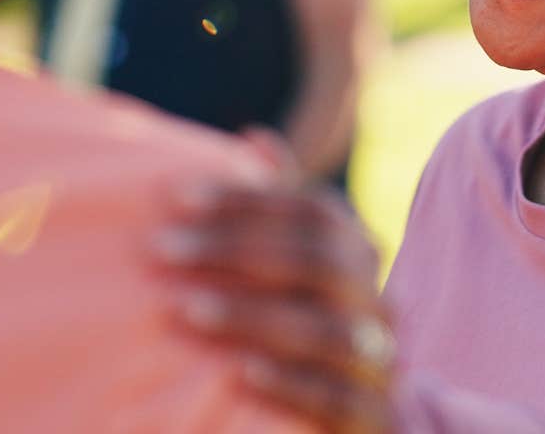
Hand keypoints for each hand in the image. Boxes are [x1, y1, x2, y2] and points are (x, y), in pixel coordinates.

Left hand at [153, 130, 396, 432]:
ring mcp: (381, 360)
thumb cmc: (305, 325)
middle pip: (320, 261)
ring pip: (328, 330)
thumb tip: (256, 138)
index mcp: (358, 253)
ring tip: (188, 310)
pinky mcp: (375, 418)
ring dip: (253, 316)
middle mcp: (378, 298)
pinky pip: (338, 398)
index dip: (244, 199)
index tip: (173, 197)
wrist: (354, 416)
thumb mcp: (294, 266)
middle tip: (163, 249)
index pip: (312, 210)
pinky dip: (290, 383)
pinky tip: (238, 373)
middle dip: (237, 250)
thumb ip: (277, 210)